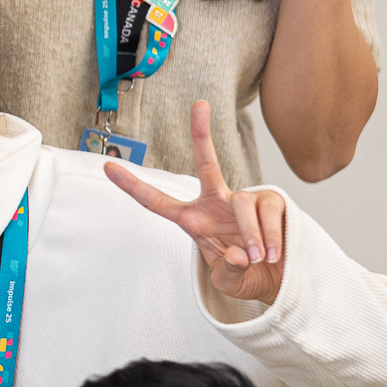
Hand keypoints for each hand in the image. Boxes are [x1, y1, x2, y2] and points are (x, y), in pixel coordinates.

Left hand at [105, 101, 285, 303]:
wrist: (280, 280)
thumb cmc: (246, 276)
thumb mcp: (228, 282)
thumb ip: (228, 272)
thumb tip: (238, 255)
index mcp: (194, 221)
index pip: (157, 202)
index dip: (132, 185)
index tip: (107, 165)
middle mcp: (216, 203)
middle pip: (206, 162)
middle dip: (201, 132)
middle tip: (199, 104)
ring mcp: (245, 200)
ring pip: (243, 206)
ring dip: (251, 236)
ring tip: (258, 258)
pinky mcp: (271, 200)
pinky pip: (267, 212)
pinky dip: (271, 236)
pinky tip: (273, 252)